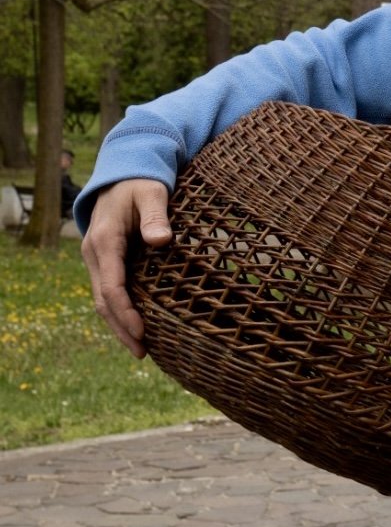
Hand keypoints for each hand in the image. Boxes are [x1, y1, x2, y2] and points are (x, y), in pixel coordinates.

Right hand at [80, 179, 172, 358]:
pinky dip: (120, 310)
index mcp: (105, 240)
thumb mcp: (152, 192)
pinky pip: (109, 290)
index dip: (125, 311)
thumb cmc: (141, 182)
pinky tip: (135, 325)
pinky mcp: (106, 260)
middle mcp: (95, 253)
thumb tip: (160, 241)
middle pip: (103, 299)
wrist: (122, 173)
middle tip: (142, 353)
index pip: (111, 285)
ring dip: (118, 324)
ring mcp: (98, 258)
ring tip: (140, 349)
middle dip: (121, 327)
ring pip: (103, 298)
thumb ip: (156, 216)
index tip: (142, 331)